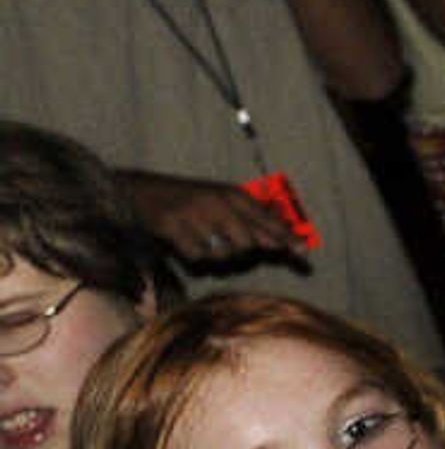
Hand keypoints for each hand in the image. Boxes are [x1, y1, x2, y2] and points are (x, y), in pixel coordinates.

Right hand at [122, 169, 302, 266]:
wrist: (137, 190)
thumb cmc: (184, 199)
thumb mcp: (218, 200)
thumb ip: (248, 218)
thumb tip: (280, 243)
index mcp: (231, 194)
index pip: (267, 219)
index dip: (286, 237)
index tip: (304, 252)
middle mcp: (216, 202)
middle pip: (248, 244)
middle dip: (243, 252)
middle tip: (226, 244)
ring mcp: (194, 215)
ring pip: (224, 255)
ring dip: (217, 256)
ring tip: (203, 241)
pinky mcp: (172, 227)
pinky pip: (197, 257)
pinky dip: (194, 256)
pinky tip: (184, 243)